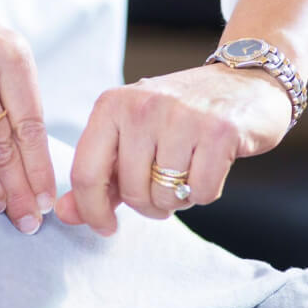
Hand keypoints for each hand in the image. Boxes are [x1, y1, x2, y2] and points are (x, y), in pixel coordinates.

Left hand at [55, 63, 290, 233]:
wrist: (244, 80)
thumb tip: (63, 214)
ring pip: (166, 196)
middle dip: (147, 205)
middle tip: (162, 191)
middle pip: (130, 191)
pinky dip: (205, 192)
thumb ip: (98, 176)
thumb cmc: (179, 115)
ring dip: (178, 198)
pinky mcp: (219, 131)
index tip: (105, 227)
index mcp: (112, 104)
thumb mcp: (131, 135)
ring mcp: (181, 116)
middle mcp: (142, 106)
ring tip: (186, 172)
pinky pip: (201, 193)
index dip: (91, 210)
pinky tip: (209, 166)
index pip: (86, 172)